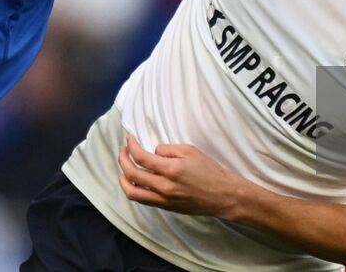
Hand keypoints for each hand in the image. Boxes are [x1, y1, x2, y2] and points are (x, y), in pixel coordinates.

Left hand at [118, 134, 245, 216]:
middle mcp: (164, 187)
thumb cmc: (209, 170)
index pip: (141, 157)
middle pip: (132, 175)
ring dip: (123, 179)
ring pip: (132, 192)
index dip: (131, 146)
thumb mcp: (190, 151)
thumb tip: (153, 152)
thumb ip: (168, 150)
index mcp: (171, 170)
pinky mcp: (165, 207)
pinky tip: (136, 180)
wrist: (222, 195)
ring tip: (124, 167)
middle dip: (123, 159)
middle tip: (123, 150)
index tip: (129, 138)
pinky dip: (134, 189)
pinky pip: (143, 199)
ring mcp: (163, 199)